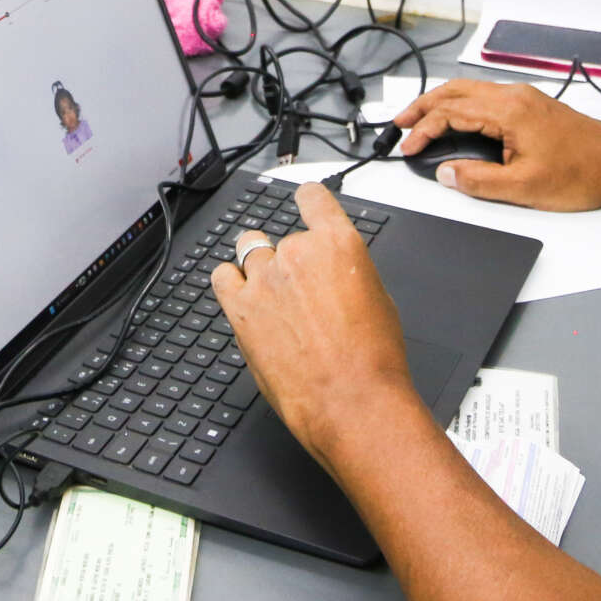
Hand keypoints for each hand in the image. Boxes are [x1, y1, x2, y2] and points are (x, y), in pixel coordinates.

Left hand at [210, 182, 418, 463]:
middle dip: (291, 261)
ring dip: (260, 270)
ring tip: (274, 298)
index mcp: (338, 244)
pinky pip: (222, 277)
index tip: (303, 200)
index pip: (313, 197)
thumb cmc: (374, 361)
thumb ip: (346, 272)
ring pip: (250, 253)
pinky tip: (241, 293)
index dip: (307, 199)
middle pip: (284, 239)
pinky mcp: (241, 309)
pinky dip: (231, 282)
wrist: (353, 402)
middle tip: (303, 294)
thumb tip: (329, 273)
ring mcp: (265, 280)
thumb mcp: (377, 299)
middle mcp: (298, 253)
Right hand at [391, 77, 600, 210]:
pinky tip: (458, 120)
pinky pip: (485, 97)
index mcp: (508, 111)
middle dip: (423, 106)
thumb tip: (446, 173)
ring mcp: (524, 98)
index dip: (423, 129)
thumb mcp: (523, 188)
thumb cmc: (582, 174)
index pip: (451, 112)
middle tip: (400, 124)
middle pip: (455, 92)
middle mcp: (514, 96)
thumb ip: (478, 181)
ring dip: (441, 104)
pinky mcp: (531, 106)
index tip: (407, 146)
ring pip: (469, 91)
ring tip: (421, 121)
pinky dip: (462, 106)